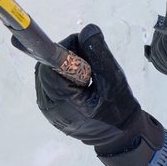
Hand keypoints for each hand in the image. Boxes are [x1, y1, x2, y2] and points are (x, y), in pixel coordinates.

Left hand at [22, 24, 166, 165]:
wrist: (120, 135)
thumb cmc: (119, 108)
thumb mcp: (113, 79)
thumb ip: (99, 54)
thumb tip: (87, 29)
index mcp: (65, 102)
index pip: (51, 65)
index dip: (64, 49)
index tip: (80, 44)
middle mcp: (50, 107)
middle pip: (46, 69)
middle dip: (65, 56)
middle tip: (89, 58)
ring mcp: (48, 110)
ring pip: (46, 75)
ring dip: (64, 66)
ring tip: (87, 73)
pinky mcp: (50, 110)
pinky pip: (49, 84)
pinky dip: (63, 76)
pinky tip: (80, 81)